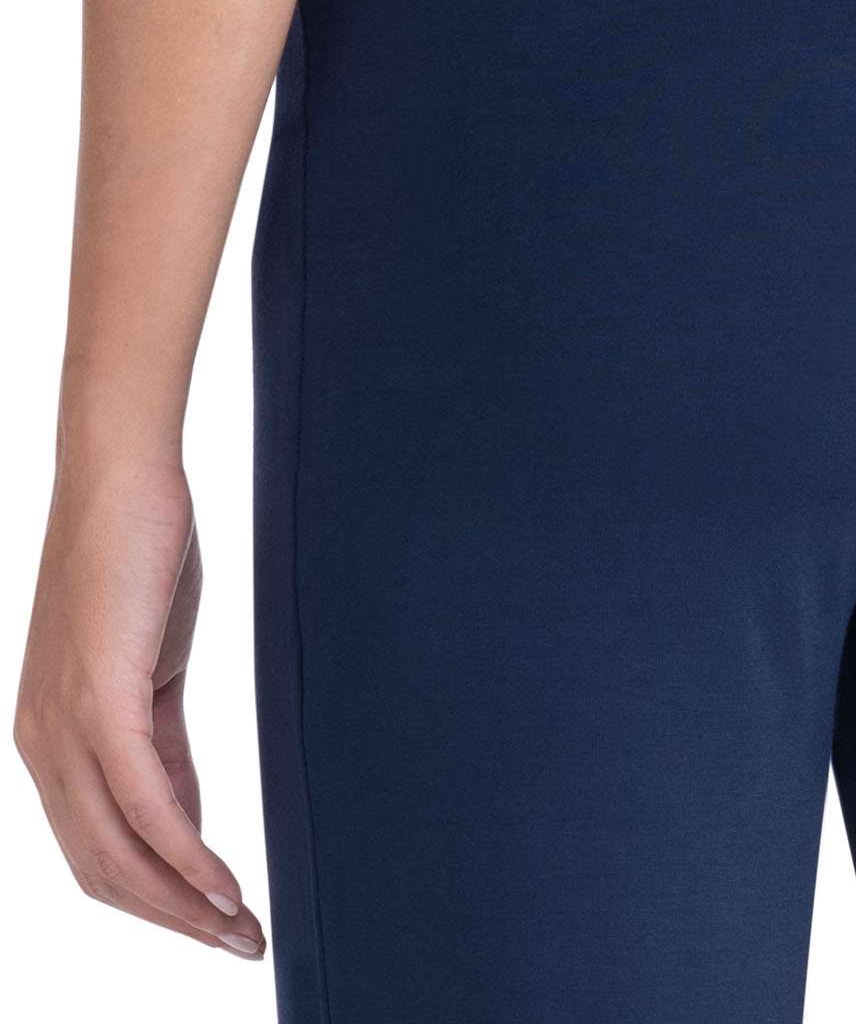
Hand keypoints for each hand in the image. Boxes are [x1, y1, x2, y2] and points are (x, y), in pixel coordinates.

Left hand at [14, 459, 265, 955]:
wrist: (121, 480)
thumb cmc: (137, 560)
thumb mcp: (150, 670)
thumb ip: (158, 744)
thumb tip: (181, 816)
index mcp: (52, 739)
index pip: (99, 850)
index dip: (158, 900)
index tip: (217, 923)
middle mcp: (43, 747)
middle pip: (104, 871)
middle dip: (175, 922)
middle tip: (241, 945)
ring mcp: (64, 728)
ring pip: (120, 852)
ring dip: (185, 904)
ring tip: (242, 930)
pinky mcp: (100, 702)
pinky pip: (144, 804)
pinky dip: (186, 855)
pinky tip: (224, 882)